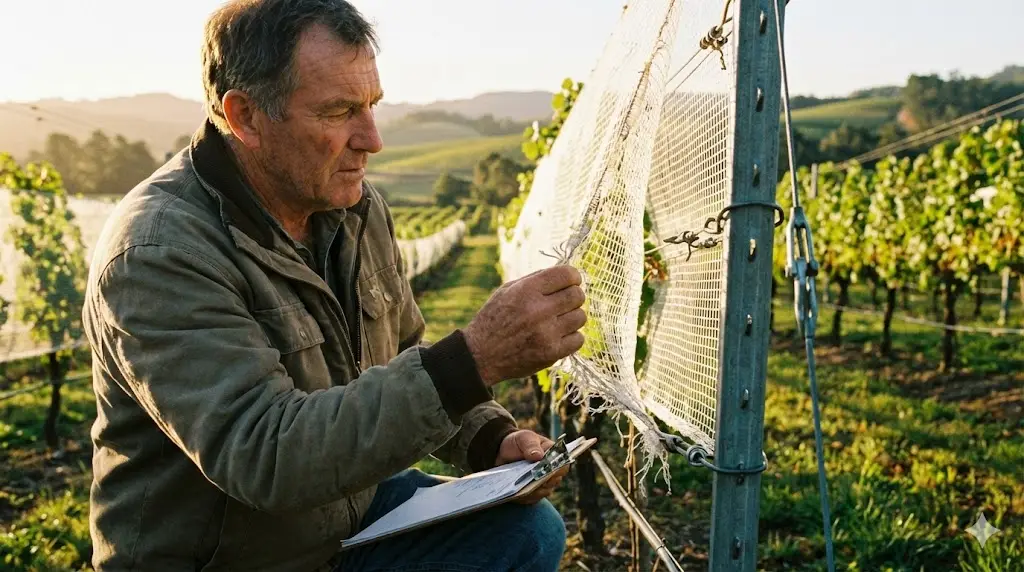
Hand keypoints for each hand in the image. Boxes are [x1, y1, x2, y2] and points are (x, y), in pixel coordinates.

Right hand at [463, 266, 586, 385]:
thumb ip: (535, 280)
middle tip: (565, 302)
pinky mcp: (551, 353)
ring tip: (559, 320)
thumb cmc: (495, 319)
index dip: (573, 276)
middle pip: (577, 295)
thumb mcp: (507, 291)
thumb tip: (566, 274)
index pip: (566, 274)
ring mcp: (546, 333)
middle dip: (574, 296)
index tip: (571, 282)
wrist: (481, 355)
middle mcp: (538, 310)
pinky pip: (579, 339)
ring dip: (573, 317)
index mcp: (526, 290)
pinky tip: (559, 336)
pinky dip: (572, 337)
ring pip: (581, 317)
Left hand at [494, 430, 569, 504]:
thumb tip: (539, 456)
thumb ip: (531, 445)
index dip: (558, 470)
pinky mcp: (532, 492)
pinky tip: (518, 493)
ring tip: (523, 487)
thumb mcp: (523, 438)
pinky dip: (526, 497)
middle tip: (533, 480)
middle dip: (544, 482)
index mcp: (554, 455)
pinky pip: (532, 499)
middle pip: (554, 481)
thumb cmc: (518, 442)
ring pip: (544, 492)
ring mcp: (542, 483)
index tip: (548, 471)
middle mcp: (551, 471)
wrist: (502, 452)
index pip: (563, 465)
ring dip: (534, 491)